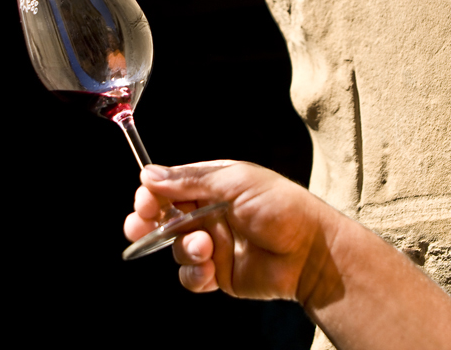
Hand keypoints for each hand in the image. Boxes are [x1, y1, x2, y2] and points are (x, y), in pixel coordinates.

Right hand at [123, 161, 324, 300]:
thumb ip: (190, 180)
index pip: (169, 186)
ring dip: (184, 248)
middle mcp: (208, 212)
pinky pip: (190, 275)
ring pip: (174, 247)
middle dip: (148, 222)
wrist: (311, 252)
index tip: (144, 202)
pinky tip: (208, 270)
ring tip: (205, 247)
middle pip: (163, 217)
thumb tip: (149, 175)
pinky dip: (193, 273)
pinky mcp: (218, 272)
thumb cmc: (280, 206)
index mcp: (213, 184)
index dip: (152, 194)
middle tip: (140, 226)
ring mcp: (213, 243)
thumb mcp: (235, 182)